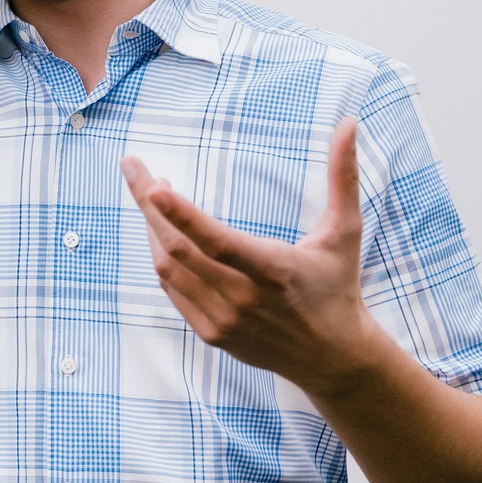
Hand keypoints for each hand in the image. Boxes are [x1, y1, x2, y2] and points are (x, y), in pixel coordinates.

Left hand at [120, 118, 377, 397]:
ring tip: (150, 197)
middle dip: (147, 205)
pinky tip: (163, 234)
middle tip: (133, 168)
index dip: (181, 214)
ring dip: (151, 229)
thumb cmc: (337, 287)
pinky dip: (162, 258)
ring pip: (168, 269)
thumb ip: (343, 176)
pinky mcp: (211, 334)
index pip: (217, 241)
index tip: (153, 185)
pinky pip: (172, 290)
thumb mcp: (345, 231)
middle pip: (178, 249)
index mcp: (273, 270)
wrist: (332, 358)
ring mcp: (223, 319)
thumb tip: (348, 124)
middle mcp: (243, 297)